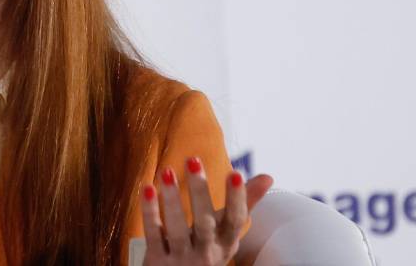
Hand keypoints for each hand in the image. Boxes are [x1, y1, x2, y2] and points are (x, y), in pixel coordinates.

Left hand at [140, 159, 273, 264]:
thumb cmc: (206, 252)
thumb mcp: (226, 234)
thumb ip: (244, 205)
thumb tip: (267, 177)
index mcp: (225, 243)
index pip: (235, 221)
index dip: (237, 199)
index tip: (235, 173)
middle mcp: (206, 253)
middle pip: (205, 223)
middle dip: (200, 191)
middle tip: (193, 160)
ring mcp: (181, 259)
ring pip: (177, 229)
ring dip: (171, 199)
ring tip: (167, 171)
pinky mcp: (157, 261)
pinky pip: (153, 234)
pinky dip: (150, 212)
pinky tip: (148, 188)